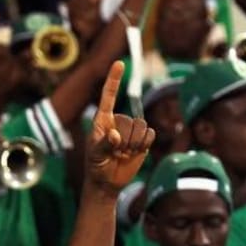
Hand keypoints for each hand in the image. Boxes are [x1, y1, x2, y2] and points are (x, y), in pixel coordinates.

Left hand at [85, 61, 154, 191]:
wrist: (107, 182)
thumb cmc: (96, 166)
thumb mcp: (95, 155)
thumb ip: (104, 144)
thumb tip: (115, 135)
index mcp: (102, 119)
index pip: (109, 95)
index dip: (114, 79)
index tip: (119, 63)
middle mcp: (118, 120)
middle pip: (131, 120)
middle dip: (125, 140)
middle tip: (115, 152)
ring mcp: (131, 129)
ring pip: (142, 127)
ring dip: (134, 144)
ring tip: (123, 154)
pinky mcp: (142, 139)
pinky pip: (150, 135)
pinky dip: (144, 145)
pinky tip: (134, 153)